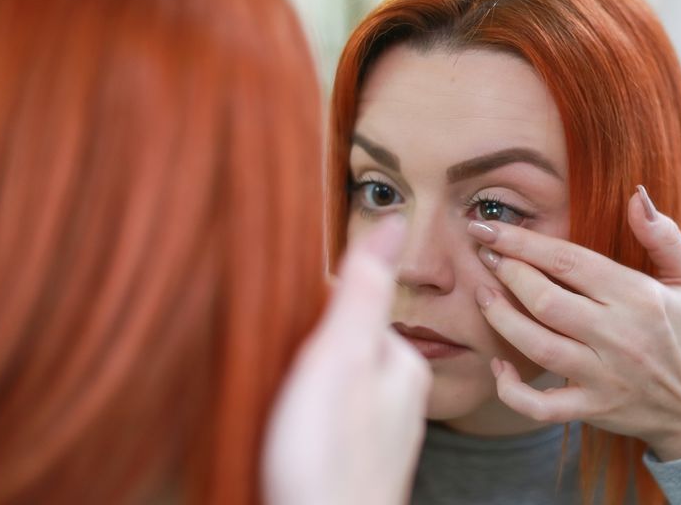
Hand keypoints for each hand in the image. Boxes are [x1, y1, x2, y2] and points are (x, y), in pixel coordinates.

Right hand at [263, 216, 431, 504]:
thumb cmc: (328, 455)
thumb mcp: (340, 357)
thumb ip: (363, 292)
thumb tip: (396, 221)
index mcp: (401, 362)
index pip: (357, 308)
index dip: (313, 312)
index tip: (283, 327)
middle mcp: (401, 395)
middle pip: (348, 346)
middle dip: (311, 348)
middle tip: (279, 367)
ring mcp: (379, 431)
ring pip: (340, 384)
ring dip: (307, 383)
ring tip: (281, 399)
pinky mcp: (355, 460)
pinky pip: (332, 419)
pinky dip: (309, 416)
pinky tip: (291, 430)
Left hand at [469, 186, 680, 461]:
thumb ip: (663, 236)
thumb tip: (636, 195)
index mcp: (638, 297)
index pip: (569, 261)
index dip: (524, 242)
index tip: (490, 228)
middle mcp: (618, 335)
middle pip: (546, 300)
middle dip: (507, 273)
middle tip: (483, 253)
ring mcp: (604, 376)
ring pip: (538, 346)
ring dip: (501, 319)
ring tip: (481, 295)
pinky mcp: (593, 408)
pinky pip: (542, 405)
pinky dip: (512, 390)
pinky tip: (498, 367)